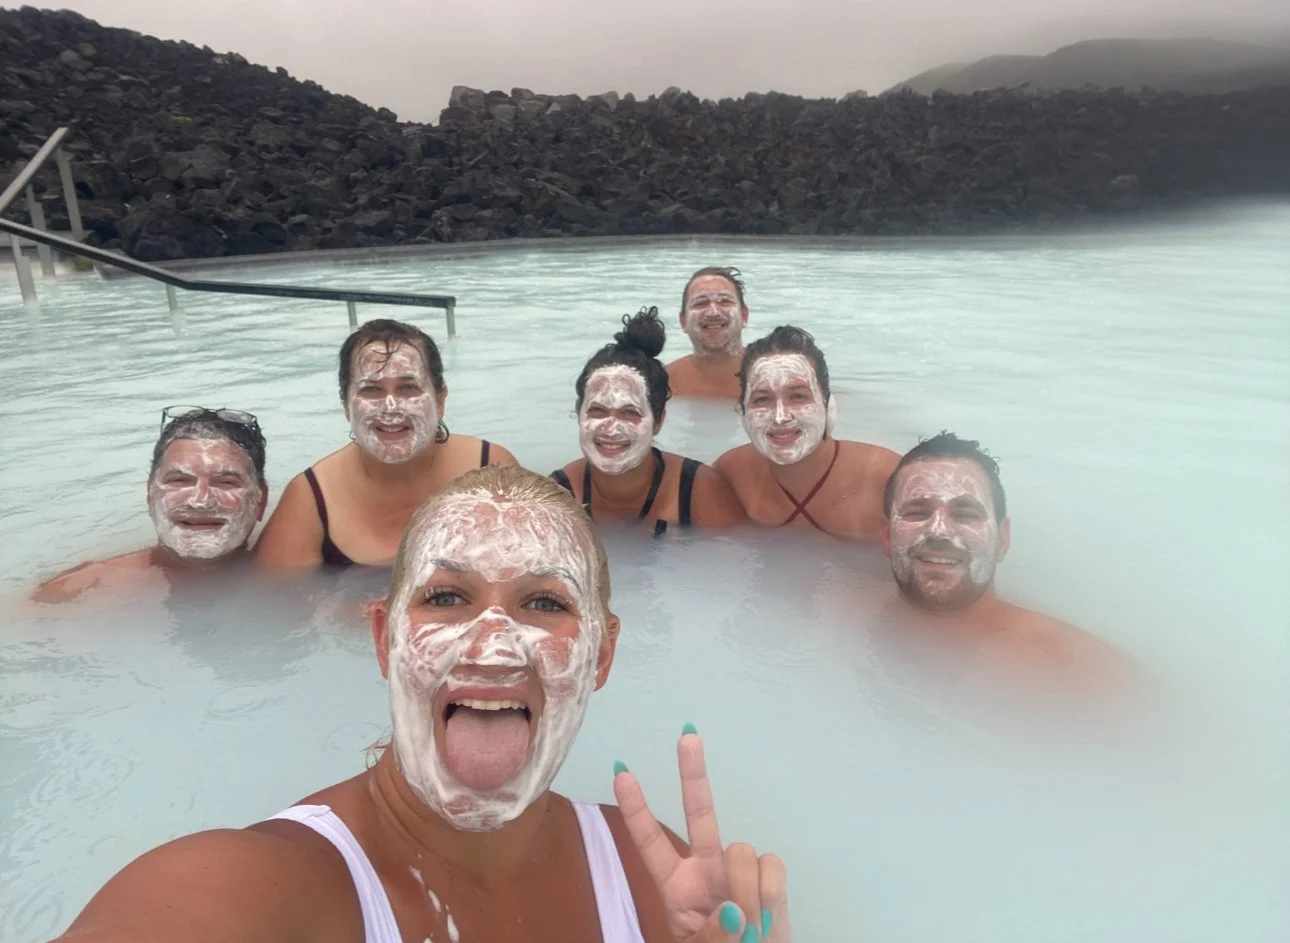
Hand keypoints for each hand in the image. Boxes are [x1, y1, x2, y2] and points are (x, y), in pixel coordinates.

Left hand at [614, 727, 789, 941]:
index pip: (651, 842)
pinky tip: (767, 918)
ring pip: (742, 853)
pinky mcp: (770, 875)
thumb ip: (709, 936)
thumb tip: (732, 912)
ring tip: (749, 930)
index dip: (636, 809)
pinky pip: (772, 866)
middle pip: (699, 813)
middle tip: (687, 735)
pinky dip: (771, 896)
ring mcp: (738, 870)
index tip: (620, 771)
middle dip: (693, 774)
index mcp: (676, 885)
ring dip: (747, 894)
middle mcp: (706, 867)